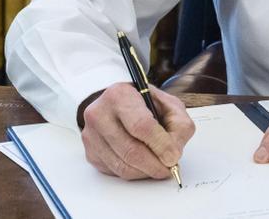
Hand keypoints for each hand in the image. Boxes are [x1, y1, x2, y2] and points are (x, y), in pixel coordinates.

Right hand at [79, 82, 195, 179]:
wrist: (115, 104)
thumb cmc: (143, 103)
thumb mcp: (167, 103)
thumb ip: (178, 124)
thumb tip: (173, 152)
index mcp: (120, 95)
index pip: (141, 126)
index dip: (160, 145)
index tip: (173, 156)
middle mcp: (100, 114)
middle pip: (130, 150)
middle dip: (154, 164)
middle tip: (168, 168)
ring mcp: (92, 135)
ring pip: (122, 165)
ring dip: (145, 172)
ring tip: (159, 167)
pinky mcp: (90, 152)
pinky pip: (115, 171)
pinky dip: (134, 173)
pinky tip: (143, 165)